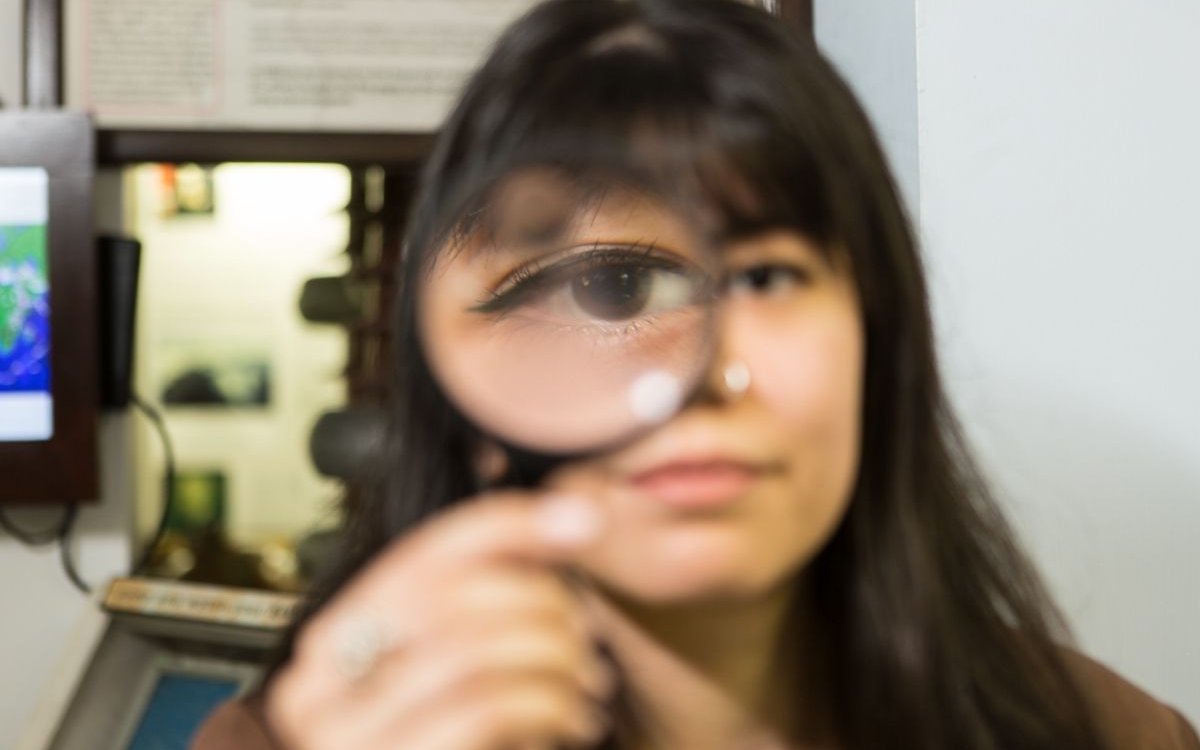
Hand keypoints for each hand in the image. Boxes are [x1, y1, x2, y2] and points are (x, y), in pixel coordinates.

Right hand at [265, 492, 611, 749]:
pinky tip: (571, 721)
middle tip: (586, 639)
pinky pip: (484, 706)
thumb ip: (489, 602)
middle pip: (450, 595)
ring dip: (555, 657)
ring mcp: (343, 737)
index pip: (424, 553)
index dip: (511, 525)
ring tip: (586, 685)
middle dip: (542, 603)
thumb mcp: (464, 671)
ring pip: (474, 649)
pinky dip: (548, 703)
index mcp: (334, 641)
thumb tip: (574, 511)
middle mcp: (316, 686)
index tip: (584, 518)